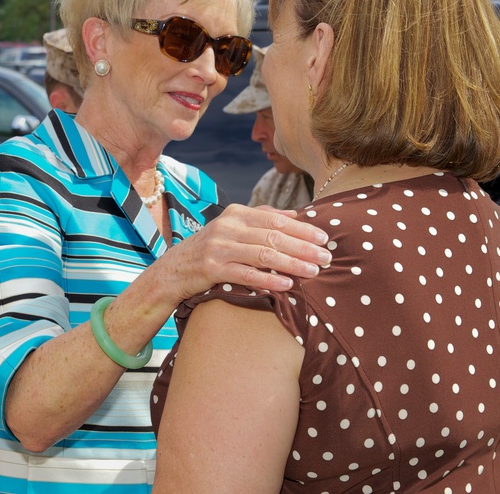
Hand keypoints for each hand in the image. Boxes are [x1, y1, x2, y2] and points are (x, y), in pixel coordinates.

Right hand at [160, 203, 330, 299]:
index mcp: (236, 213)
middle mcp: (227, 227)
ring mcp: (218, 248)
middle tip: (326, 257)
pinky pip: (246, 275)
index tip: (324, 237)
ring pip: (263, 255)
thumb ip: (262, 218)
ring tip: (313, 271)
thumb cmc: (210, 248)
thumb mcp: (232, 227)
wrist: (173, 269)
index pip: (276, 219)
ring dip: (292, 263)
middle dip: (303, 247)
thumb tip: (297, 214)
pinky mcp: (212, 269)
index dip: (302, 228)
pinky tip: (287, 285)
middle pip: (273, 236)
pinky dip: (268, 280)